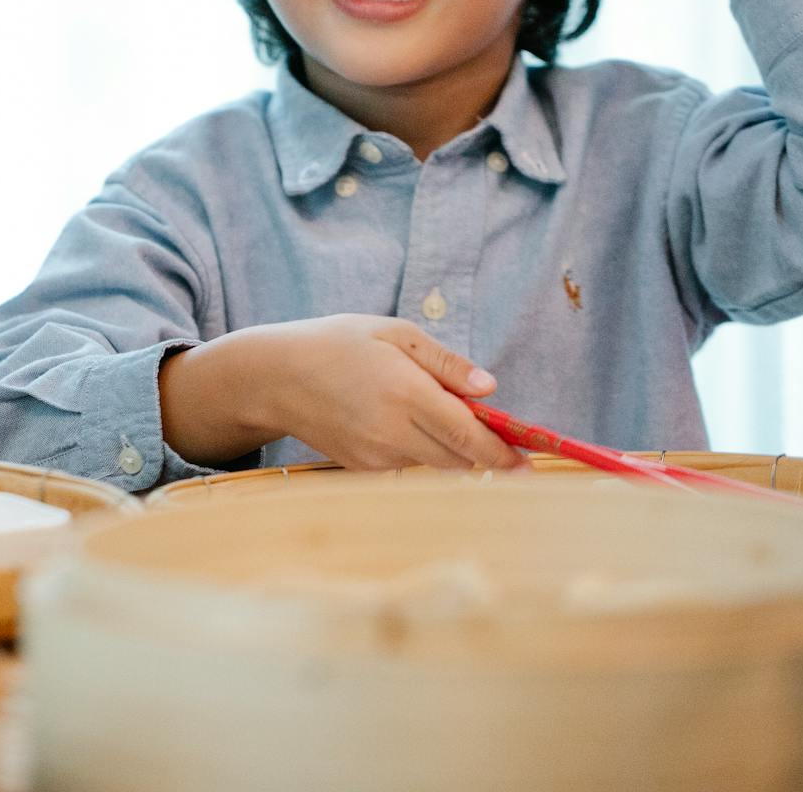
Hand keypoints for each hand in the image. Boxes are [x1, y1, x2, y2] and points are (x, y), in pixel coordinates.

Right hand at [269, 315, 528, 471]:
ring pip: (434, 465)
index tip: (528, 461)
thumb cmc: (337, 344)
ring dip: (449, 449)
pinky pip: (407, 466)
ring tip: (429, 410)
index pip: (468, 437)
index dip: (503, 454)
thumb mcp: (394, 333)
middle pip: (458, 461)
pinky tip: (398, 421)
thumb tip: (491, 389)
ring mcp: (374, 456)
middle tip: (499, 436)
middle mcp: (391, 432)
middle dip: (483, 453)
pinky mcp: (362, 469)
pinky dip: (418, 451)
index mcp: (405, 393)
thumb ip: (445, 363)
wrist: (275, 377)